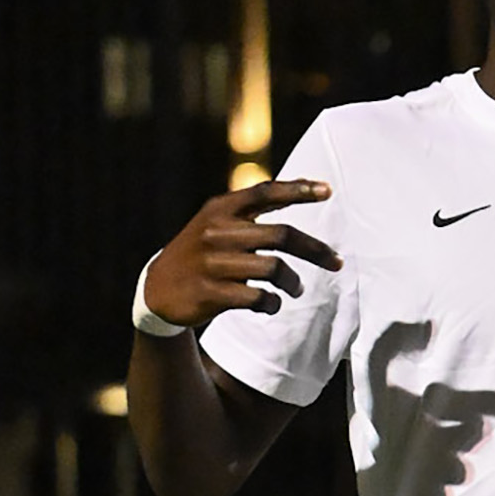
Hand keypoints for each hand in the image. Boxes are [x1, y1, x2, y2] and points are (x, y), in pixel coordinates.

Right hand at [141, 180, 340, 329]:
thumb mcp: (216, 224)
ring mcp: (213, 263)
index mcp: (220, 209)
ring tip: (296, 289)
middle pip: (282, 235)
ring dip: (293, 283)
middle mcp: (217, 231)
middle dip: (316, 250)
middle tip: (337, 263)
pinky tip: (271, 305)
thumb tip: (301, 191)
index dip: (298, 190)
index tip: (328, 191)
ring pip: (274, 268)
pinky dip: (273, 304)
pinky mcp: (211, 292)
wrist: (157, 290)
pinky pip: (258, 298)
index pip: (265, 192)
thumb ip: (251, 213)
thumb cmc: (201, 256)